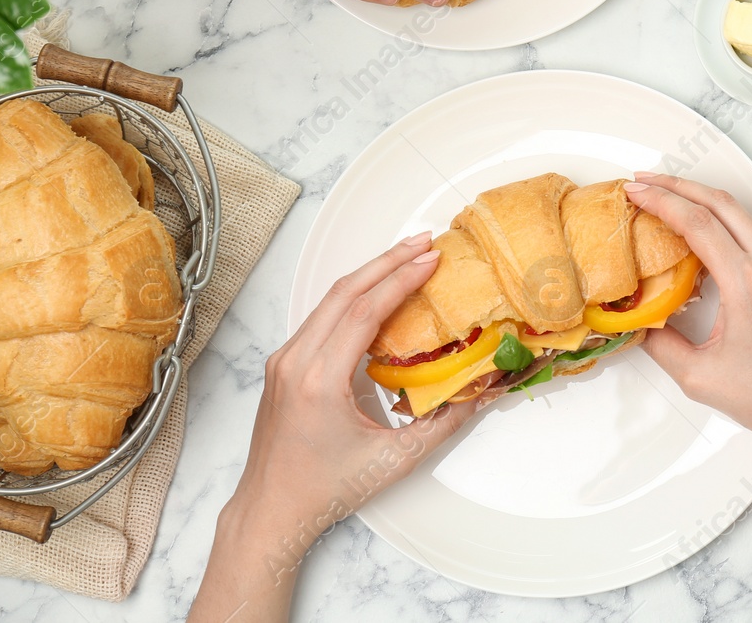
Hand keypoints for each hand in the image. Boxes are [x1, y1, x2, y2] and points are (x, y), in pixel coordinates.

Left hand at [226, 234, 472, 543]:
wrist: (271, 509)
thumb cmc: (325, 489)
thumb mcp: (394, 459)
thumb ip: (443, 422)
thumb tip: (480, 392)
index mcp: (318, 381)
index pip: (364, 312)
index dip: (400, 280)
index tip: (431, 258)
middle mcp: (294, 362)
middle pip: (344, 293)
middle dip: (387, 261)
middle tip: (424, 242)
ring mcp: (284, 360)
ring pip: (329, 300)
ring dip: (369, 275)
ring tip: (407, 257)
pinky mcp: (283, 364)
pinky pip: (320, 317)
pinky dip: (353, 297)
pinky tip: (378, 292)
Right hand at [624, 173, 751, 460]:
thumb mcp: (700, 377)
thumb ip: (661, 344)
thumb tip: (636, 321)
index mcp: (749, 283)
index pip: (698, 223)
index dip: (661, 201)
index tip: (633, 192)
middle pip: (720, 204)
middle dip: (678, 186)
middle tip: (643, 182)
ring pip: (740, 214)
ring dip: (702, 200)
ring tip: (667, 198)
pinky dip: (724, 222)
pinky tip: (702, 231)